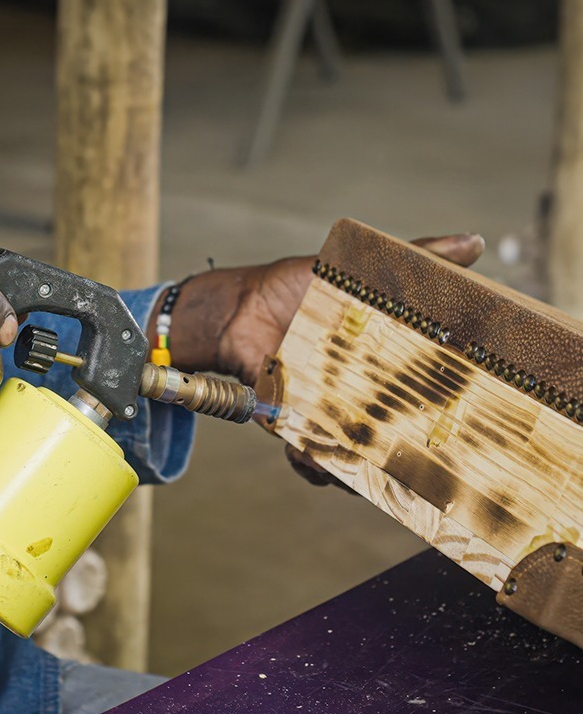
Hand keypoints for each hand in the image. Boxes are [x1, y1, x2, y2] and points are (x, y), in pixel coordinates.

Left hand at [184, 233, 483, 488]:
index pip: (427, 390)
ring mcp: (327, 411)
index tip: (471, 420)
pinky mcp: (293, 422)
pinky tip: (316, 463)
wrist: (239, 307)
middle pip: (396, 433)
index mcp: (384, 360)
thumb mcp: (360, 270)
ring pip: (355, 454)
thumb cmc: (298, 287)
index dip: (449, 408)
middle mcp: (360, 393)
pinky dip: (312, 464)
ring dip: (362, 469)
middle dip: (411, 452)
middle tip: (426, 461)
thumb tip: (474, 241)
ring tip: (367, 471)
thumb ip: (416, 259)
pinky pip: (308, 454)